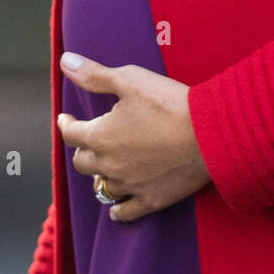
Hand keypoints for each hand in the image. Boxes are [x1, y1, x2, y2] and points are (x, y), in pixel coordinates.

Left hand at [57, 53, 211, 222]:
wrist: (208, 133)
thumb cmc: (168, 103)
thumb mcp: (130, 79)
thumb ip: (94, 75)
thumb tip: (65, 62)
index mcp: (101, 136)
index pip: (72, 133)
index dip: (66, 124)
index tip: (66, 119)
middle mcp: (109, 165)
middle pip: (83, 162)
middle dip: (82, 149)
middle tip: (86, 141)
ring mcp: (129, 186)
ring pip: (102, 187)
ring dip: (99, 176)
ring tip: (103, 168)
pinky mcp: (151, 200)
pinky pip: (125, 211)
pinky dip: (117, 209)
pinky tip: (115, 208)